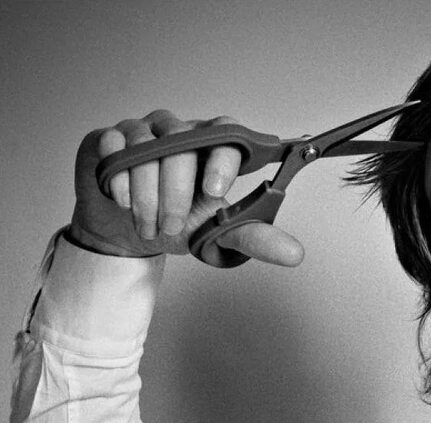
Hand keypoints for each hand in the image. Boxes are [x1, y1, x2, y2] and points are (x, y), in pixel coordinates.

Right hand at [69, 110, 303, 265]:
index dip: (221, 158)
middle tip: (173, 226)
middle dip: (177, 193)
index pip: (225, 133)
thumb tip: (294, 254)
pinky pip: (114, 148)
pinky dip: (120, 180)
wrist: (128, 233)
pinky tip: (123, 201)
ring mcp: (142, 133)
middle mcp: (178, 133)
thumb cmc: (175, 224)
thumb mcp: (218, 233)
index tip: (215, 190)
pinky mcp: (110, 139)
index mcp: (211, 149)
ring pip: (145, 149)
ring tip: (150, 225)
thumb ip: (255, 238)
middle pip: (181, 144)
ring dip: (147, 196)